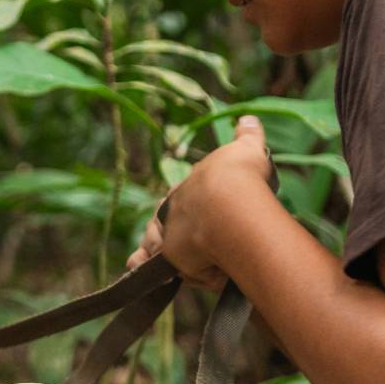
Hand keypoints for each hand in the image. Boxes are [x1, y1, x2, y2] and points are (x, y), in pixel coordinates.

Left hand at [154, 115, 276, 286]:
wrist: (231, 201)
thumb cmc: (241, 176)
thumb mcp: (248, 151)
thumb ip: (248, 136)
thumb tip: (249, 118)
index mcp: (190, 184)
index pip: (180, 197)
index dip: (183, 207)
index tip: (189, 212)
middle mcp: (175, 208)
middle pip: (163, 221)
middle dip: (162, 229)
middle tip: (168, 239)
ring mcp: (170, 232)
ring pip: (156, 243)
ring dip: (153, 248)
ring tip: (159, 257)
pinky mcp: (172, 258)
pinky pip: (152, 264)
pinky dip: (142, 264)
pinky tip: (135, 264)